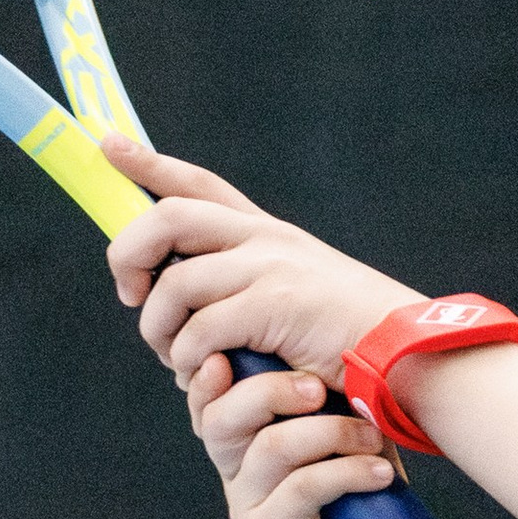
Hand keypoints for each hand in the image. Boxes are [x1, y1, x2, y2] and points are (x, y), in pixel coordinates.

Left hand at [102, 141, 418, 388]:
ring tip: (173, 359)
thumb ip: (248, 296)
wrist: (409, 360)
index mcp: (270, 235)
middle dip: (129, 252)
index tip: (108, 145)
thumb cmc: (353, 346)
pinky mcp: (275, 305)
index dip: (149, 164)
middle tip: (129, 293)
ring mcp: (271, 268)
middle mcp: (266, 240)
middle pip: (169, 217)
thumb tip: (188, 316)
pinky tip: (203, 373)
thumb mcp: (299, 303)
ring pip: (175, 282)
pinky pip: (200, 327)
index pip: (199, 185)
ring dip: (159, 327)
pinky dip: (189, 357)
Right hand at [187, 353, 411, 518]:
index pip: (213, 396)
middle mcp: (239, 477)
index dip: (225, 365)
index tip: (263, 340)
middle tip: (320, 388)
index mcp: (247, 451)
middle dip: (272, 386)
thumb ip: (338, 414)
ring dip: (328, 431)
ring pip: (268, 445)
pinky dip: (344, 472)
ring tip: (371, 442)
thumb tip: (366, 351)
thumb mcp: (347, 459)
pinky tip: (377, 475)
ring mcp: (251, 508)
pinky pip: (300, 488)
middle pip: (223, 413)